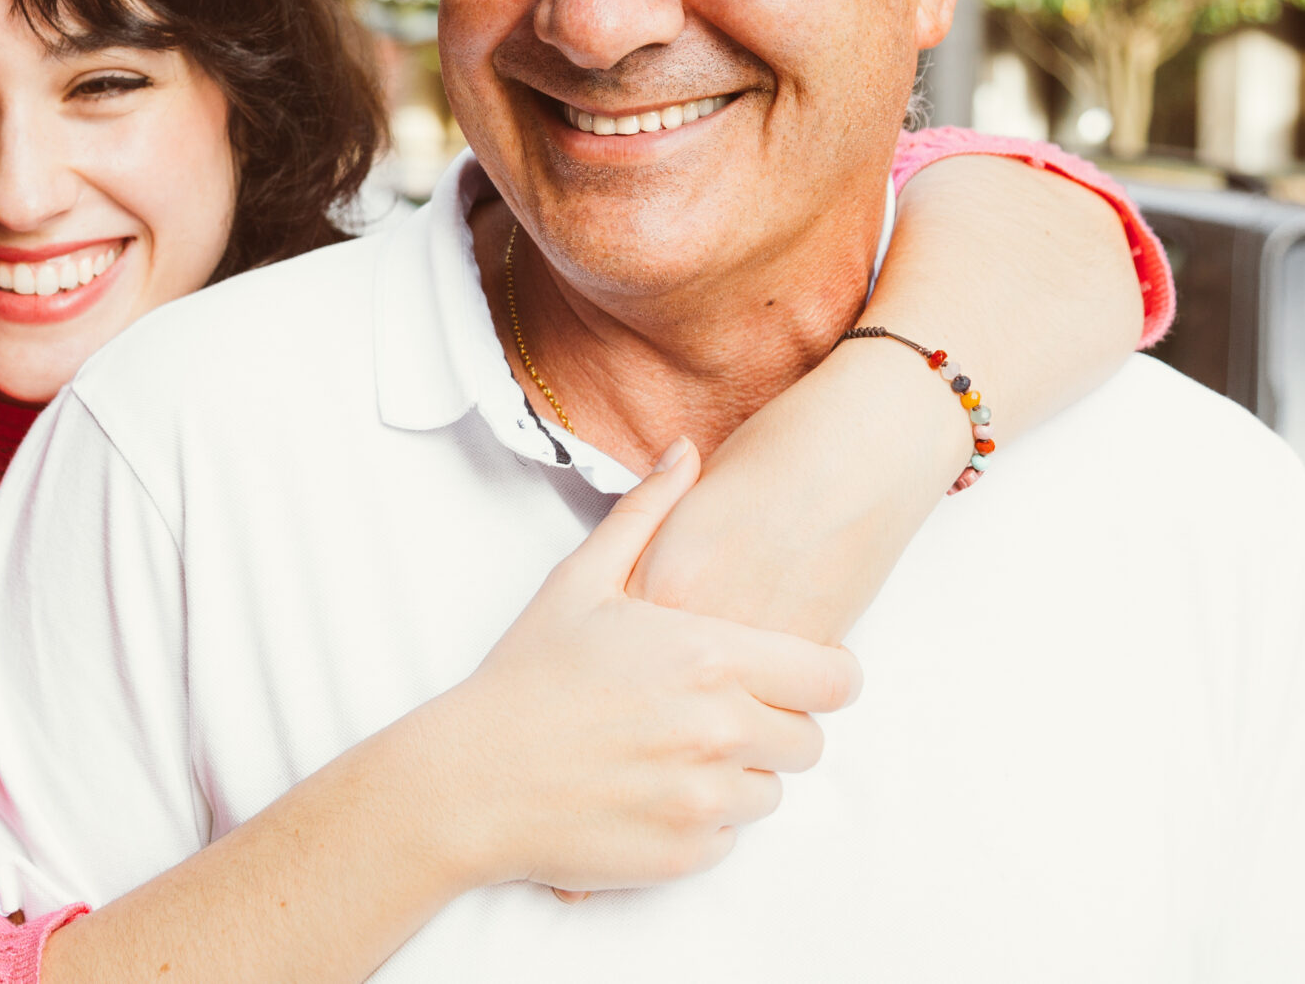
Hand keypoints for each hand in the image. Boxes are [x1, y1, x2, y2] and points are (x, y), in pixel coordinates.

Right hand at [407, 437, 861, 897]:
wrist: (470, 780)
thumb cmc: (526, 676)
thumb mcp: (580, 580)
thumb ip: (647, 512)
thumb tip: (686, 451)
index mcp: (711, 658)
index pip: (834, 678)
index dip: (823, 674)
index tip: (796, 672)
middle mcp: (722, 731)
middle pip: (810, 739)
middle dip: (775, 724)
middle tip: (716, 710)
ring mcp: (707, 799)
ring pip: (771, 790)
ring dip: (739, 773)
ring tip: (672, 749)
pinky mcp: (687, 854)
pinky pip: (730, 837)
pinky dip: (702, 818)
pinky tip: (649, 787)